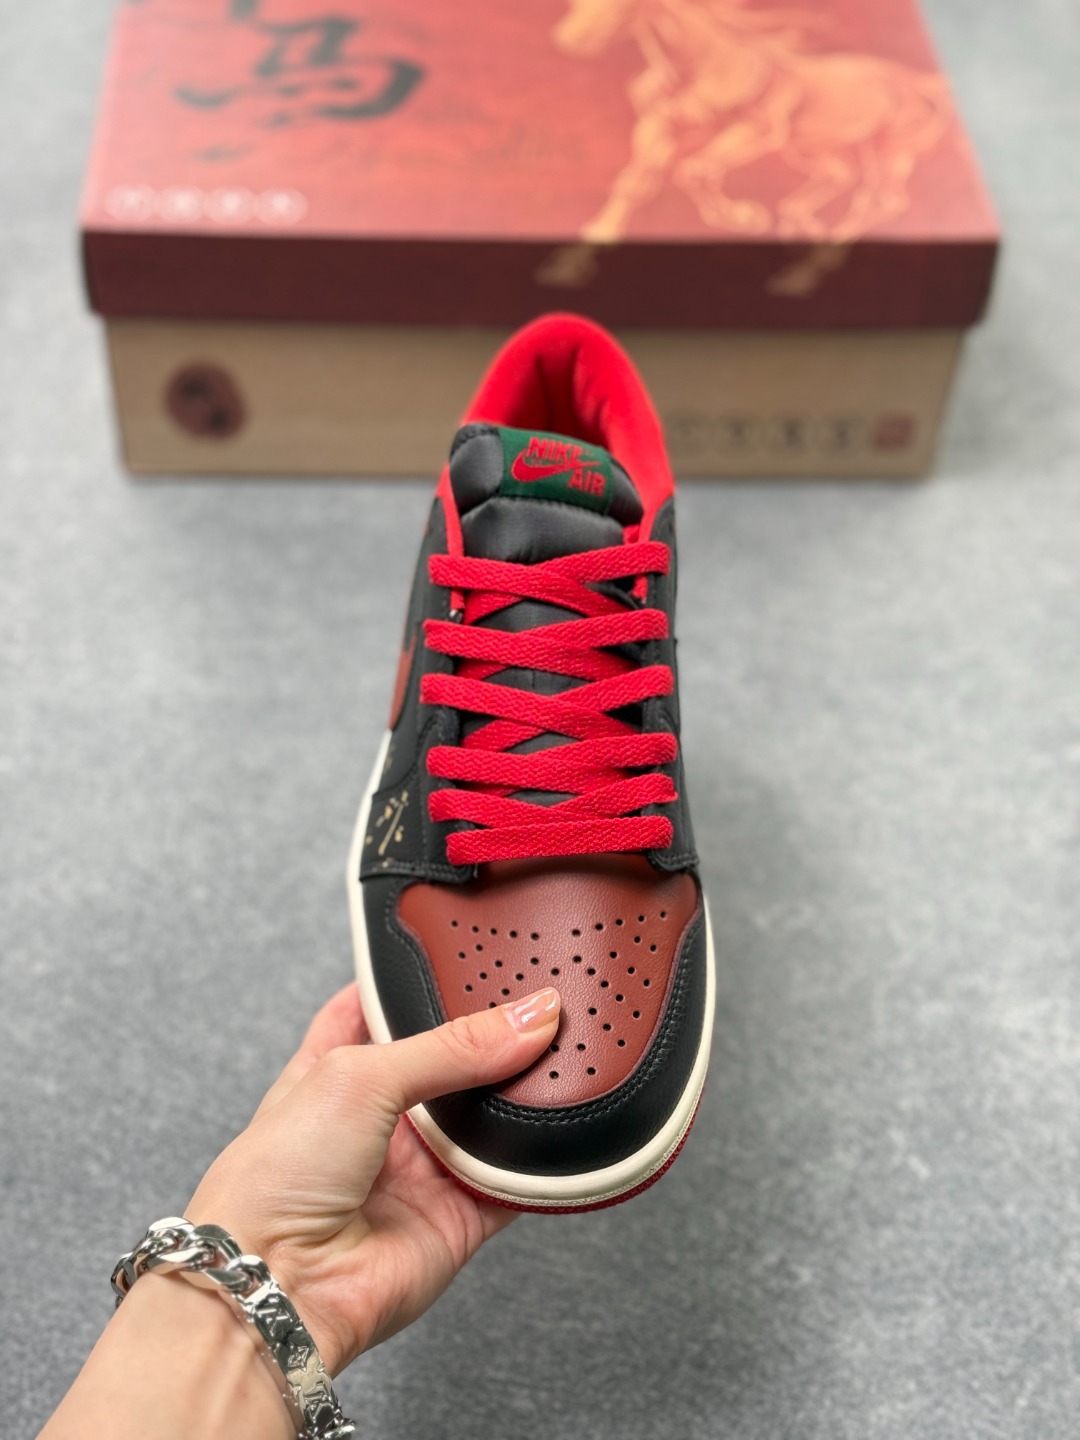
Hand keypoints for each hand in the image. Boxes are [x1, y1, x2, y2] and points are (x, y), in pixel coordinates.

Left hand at [186, 983, 560, 1375]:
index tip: (470, 951)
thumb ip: (451, 1044)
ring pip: (491, 1115)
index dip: (419, 980)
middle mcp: (381, 1117)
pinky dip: (542, 1160)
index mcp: (337, 1068)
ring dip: (523, 1091)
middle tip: (540, 999)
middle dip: (491, 1035)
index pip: (381, 1008)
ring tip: (566, 1050)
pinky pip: (516, 1181)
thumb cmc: (276, 1177)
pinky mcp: (459, 1216)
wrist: (278, 1286)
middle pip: (452, 1060)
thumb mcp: (359, 1074)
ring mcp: (421, 1168)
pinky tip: (565, 1125)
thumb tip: (529, 1015)